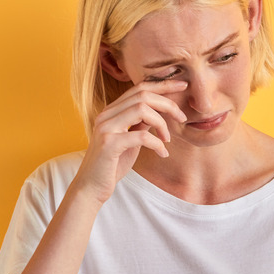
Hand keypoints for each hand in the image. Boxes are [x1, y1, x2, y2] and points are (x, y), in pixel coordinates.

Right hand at [71, 80, 187, 203]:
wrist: (90, 188)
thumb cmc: (112, 165)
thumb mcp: (130, 140)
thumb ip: (140, 124)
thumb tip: (159, 113)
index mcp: (111, 111)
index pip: (139, 88)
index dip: (163, 84)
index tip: (183, 85)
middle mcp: (106, 115)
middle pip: (143, 95)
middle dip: (168, 103)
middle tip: (183, 118)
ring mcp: (106, 128)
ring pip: (142, 109)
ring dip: (162, 123)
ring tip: (167, 138)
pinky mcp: (109, 144)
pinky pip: (141, 136)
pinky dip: (157, 143)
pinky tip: (163, 153)